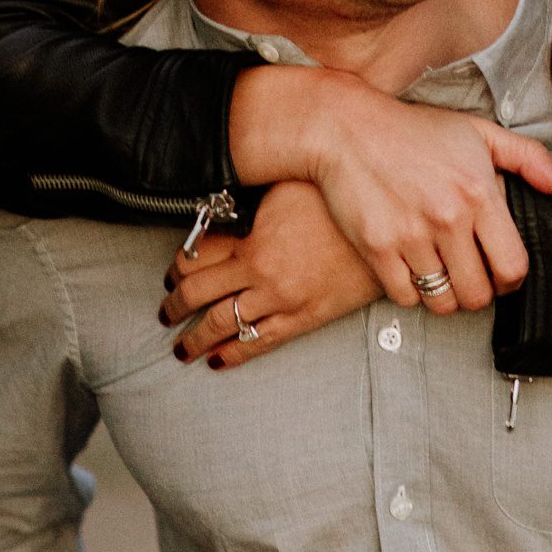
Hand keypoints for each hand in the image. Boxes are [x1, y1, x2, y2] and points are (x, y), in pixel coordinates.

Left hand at [164, 182, 382, 365]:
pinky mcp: (304, 319)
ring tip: (182, 347)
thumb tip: (221, 201)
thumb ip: (252, 201)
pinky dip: (234, 355)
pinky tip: (218, 361)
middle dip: (175, 306)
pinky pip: (260, 343)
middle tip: (164, 313)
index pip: (195, 258)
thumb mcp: (286, 190)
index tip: (170, 274)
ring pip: (223, 325)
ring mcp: (281, 301)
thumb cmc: (339, 201)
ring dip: (195, 338)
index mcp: (252, 239)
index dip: (176, 268)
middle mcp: (260, 274)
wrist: (386, 233)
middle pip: (199, 295)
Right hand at [228, 62, 551, 314]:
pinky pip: (405, 297)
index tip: (500, 272)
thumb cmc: (415, 131)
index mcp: (479, 193)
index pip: (513, 267)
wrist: (347, 129)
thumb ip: (528, 159)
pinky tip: (411, 270)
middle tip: (469, 277)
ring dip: (445, 295)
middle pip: (479, 294)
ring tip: (441, 275)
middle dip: (478, 292)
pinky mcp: (377, 248)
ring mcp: (411, 235)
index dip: (510, 280)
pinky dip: (410, 292)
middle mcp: (448, 218)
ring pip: (442, 301)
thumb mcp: (477, 132)